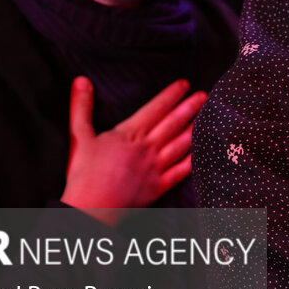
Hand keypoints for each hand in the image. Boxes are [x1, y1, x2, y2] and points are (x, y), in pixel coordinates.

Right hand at [61, 77, 205, 225]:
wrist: (91, 208)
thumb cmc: (83, 173)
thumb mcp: (80, 135)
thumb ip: (81, 107)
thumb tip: (80, 80)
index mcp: (130, 133)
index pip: (156, 108)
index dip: (171, 94)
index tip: (184, 84)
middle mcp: (147, 147)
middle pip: (173, 123)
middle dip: (189, 107)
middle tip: (204, 95)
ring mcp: (156, 167)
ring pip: (180, 144)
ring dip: (194, 129)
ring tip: (208, 117)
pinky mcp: (159, 187)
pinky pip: (181, 171)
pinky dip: (193, 161)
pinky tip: (203, 152)